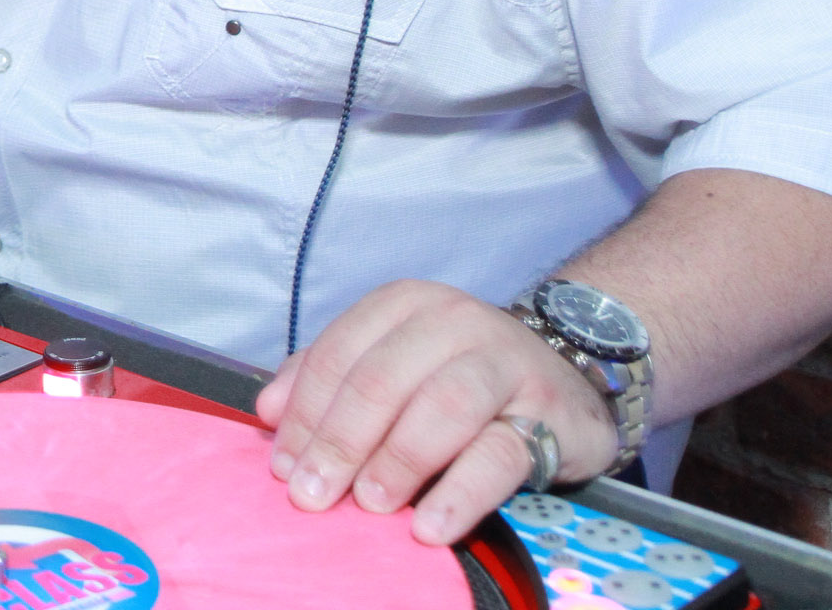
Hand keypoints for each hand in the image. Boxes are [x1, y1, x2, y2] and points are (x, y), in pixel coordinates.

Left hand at [255, 280, 620, 543]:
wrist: (564, 376)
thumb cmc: (458, 375)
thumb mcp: (392, 362)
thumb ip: (329, 380)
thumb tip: (267, 412)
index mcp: (404, 305)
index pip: (340, 355)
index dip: (305, 413)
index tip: (282, 466)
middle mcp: (453, 322)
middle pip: (383, 380)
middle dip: (340, 441)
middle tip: (313, 495)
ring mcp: (503, 363)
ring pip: (441, 407)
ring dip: (396, 460)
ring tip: (369, 504)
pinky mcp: (546, 413)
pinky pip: (500, 454)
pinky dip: (459, 493)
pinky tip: (431, 525)